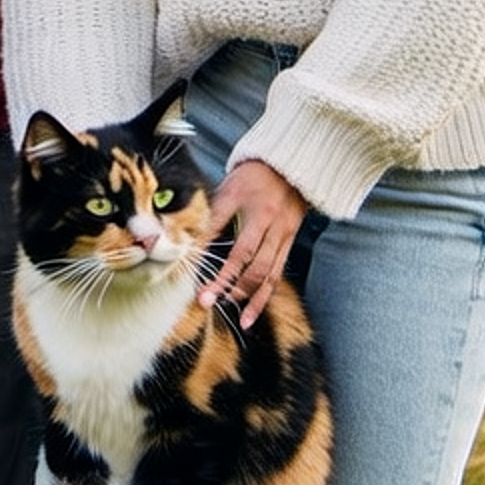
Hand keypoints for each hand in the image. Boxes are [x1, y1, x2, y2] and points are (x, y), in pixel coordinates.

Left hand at [198, 159, 307, 328]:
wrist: (289, 164)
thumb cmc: (253, 175)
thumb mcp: (230, 190)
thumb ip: (214, 218)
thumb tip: (193, 243)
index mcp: (257, 215)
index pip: (237, 253)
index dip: (219, 275)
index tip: (203, 291)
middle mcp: (274, 230)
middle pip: (255, 269)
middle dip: (234, 290)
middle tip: (212, 305)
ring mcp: (285, 237)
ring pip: (271, 276)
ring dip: (255, 299)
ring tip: (241, 319)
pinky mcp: (291, 242)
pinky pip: (279, 271)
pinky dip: (268, 290)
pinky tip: (258, 303)